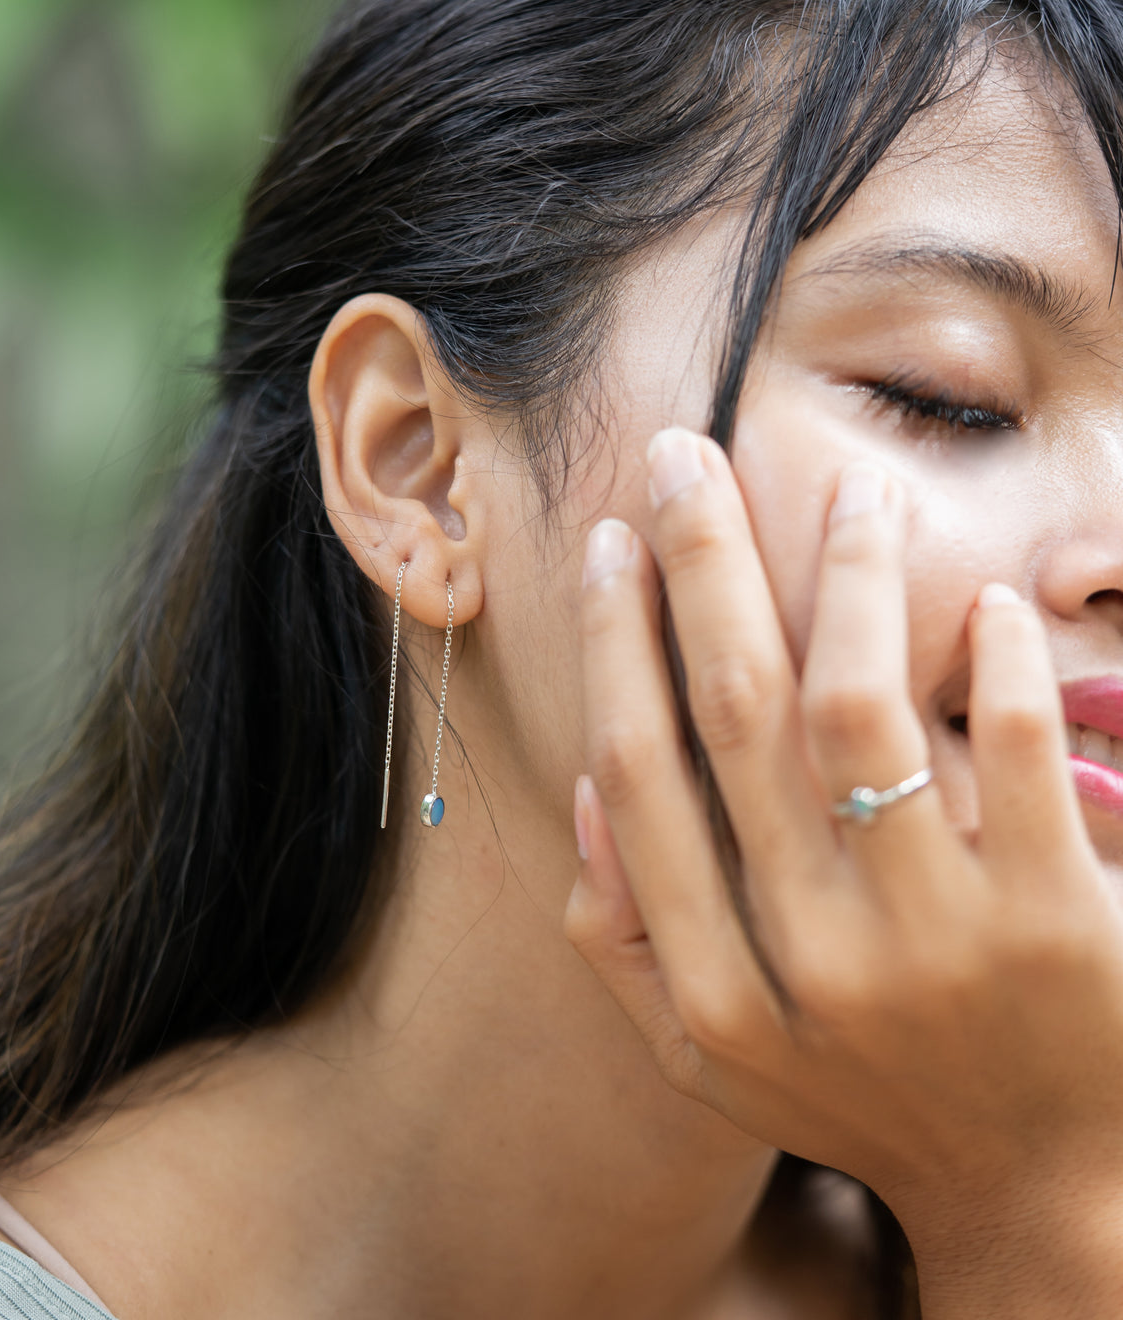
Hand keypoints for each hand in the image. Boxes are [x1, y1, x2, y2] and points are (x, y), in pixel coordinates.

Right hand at [564, 428, 1122, 1316]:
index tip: (607, 542)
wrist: (1042, 1190)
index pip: (637, 775)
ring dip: (845, 581)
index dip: (613, 643)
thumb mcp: (714, 1057)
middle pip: (736, 714)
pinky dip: (993, 660)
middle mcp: (812, 962)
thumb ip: (628, 938)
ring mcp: (935, 945)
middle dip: (699, 564)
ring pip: (861, 711)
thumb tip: (587, 785)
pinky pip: (1011, 753)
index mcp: (717, 990)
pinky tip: (985, 601)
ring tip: (853, 494)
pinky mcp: (1056, 928)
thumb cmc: (862, 1095)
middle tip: (685, 455)